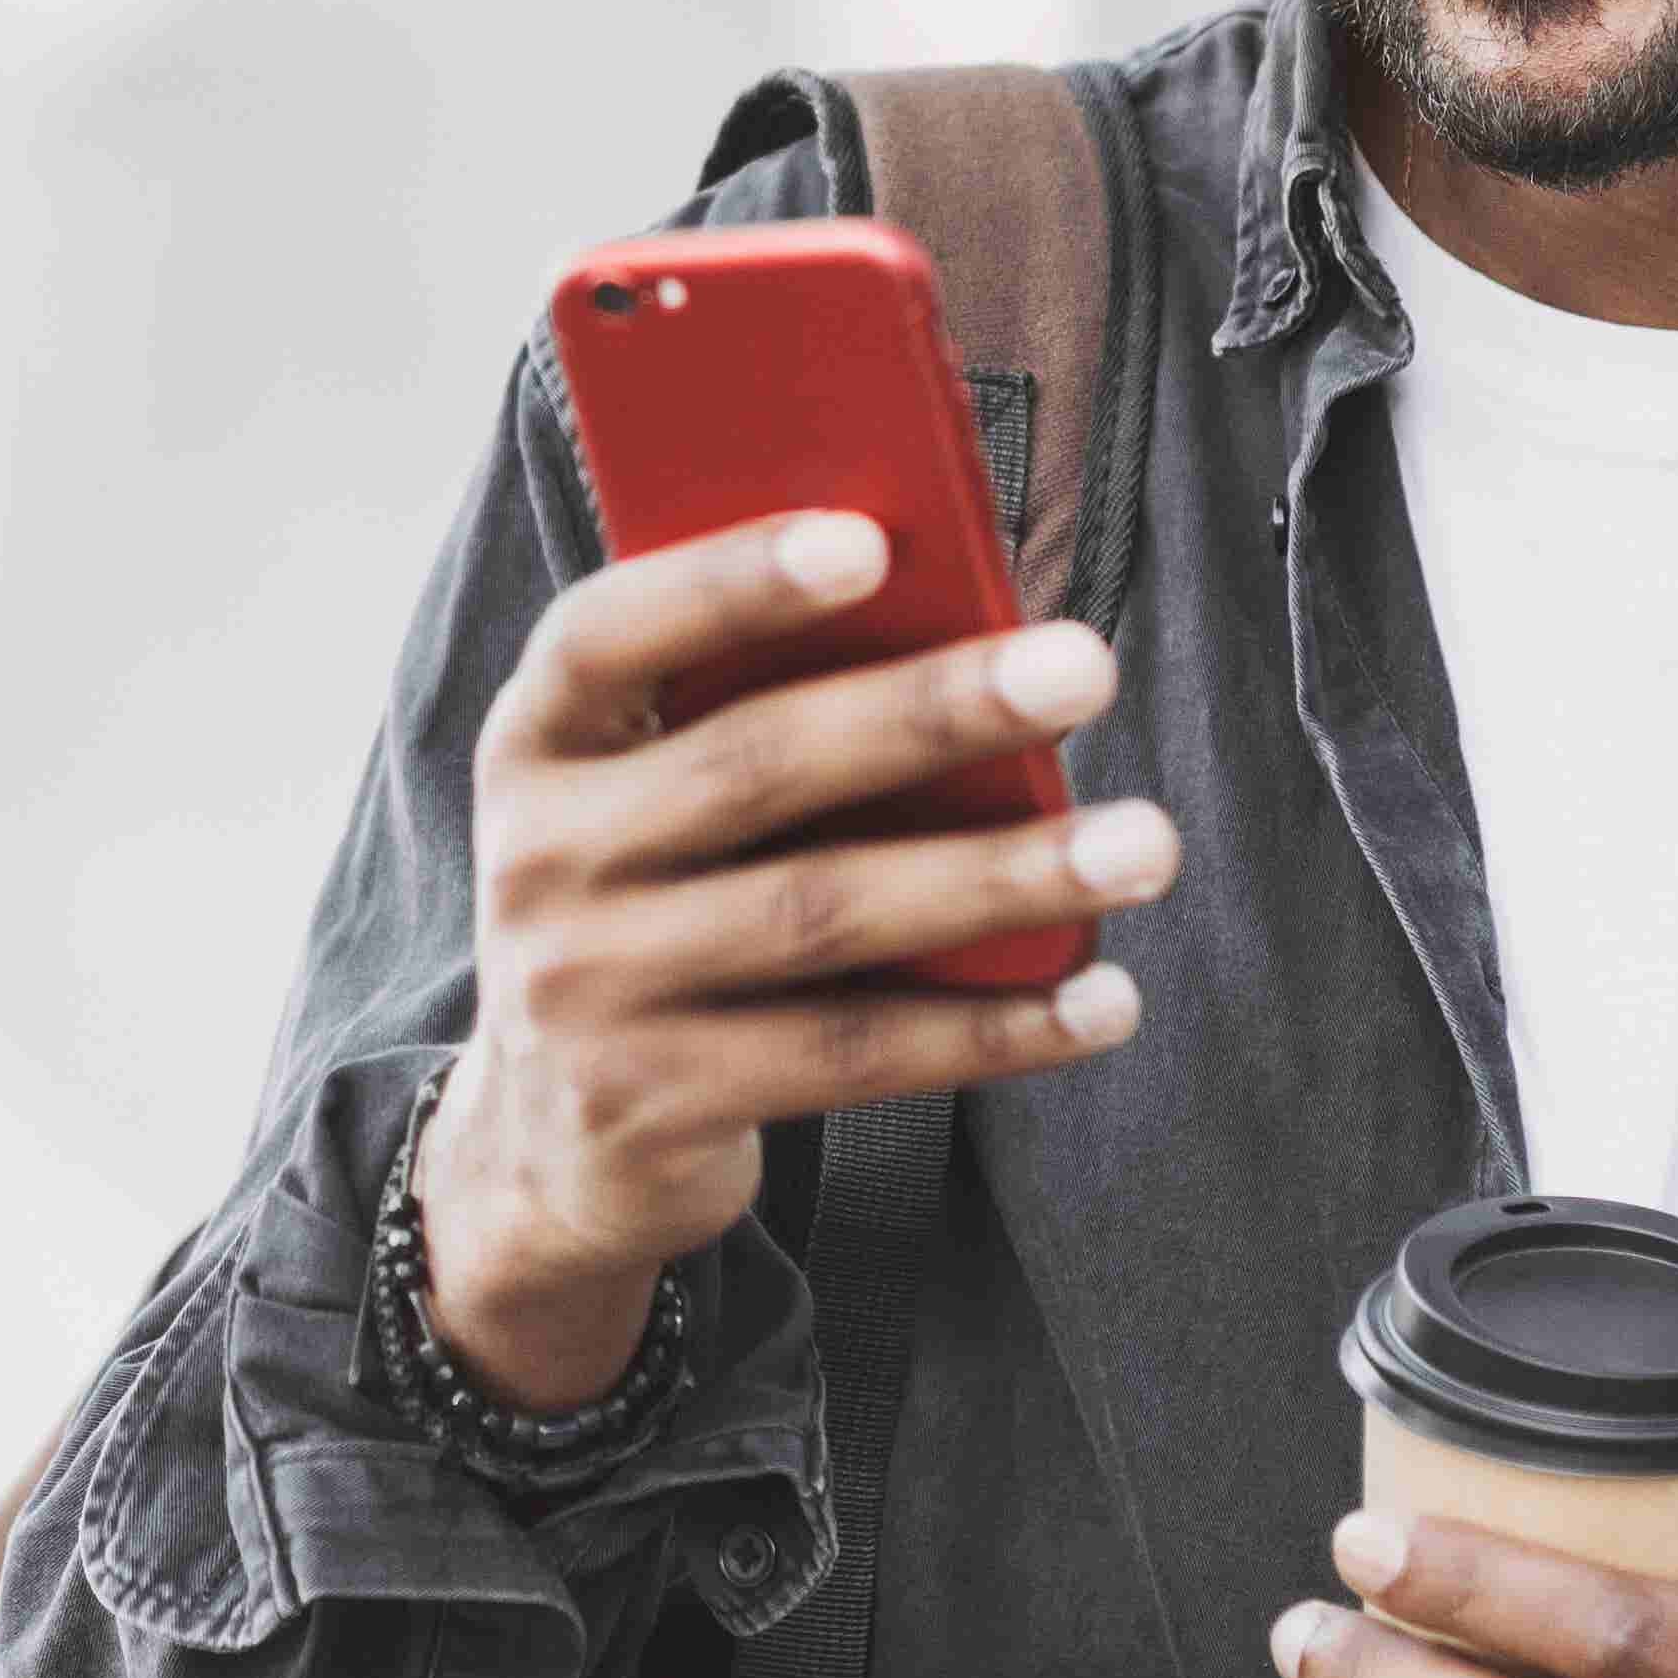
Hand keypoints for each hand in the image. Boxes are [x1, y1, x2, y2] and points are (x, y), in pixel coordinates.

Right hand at [425, 509, 1170, 1405]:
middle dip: (932, 711)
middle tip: (1082, 670)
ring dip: (1000, 877)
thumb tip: (967, 629)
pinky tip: (1098, 999)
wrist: (546, 1136)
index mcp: (537, 739)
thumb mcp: (645, 793)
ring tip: (1139, 846)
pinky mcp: (654, 1105)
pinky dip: (991, 1028)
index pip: (606, 631)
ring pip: (822, 916)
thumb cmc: (650, 902)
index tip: (868, 540)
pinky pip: (852, 1054)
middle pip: (753, 765)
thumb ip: (747, 708)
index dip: (730, 580)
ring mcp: (585, 991)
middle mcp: (540, 857)